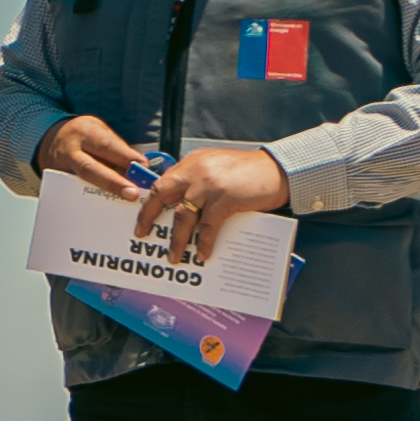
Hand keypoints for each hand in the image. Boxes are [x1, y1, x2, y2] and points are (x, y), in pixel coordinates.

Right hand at [35, 112, 148, 203]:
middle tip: (133, 194)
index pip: (106, 145)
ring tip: (123, 203)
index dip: (125, 157)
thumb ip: (117, 148)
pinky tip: (108, 208)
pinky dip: (92, 201)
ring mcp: (60, 168)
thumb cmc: (84, 136)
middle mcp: (70, 151)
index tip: (144, 167)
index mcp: (84, 132)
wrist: (50, 139)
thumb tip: (141, 167)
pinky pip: (75, 193)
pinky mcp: (58, 182)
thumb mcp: (99, 131)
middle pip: (90, 169)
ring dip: (104, 194)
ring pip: (81, 183)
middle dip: (113, 182)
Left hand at [129, 140, 287, 264]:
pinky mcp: (225, 199)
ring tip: (174, 257)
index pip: (162, 182)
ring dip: (176, 240)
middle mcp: (195, 172)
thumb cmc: (250, 172)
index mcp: (191, 163)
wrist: (279, 170)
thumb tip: (182, 204)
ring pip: (183, 216)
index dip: (149, 201)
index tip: (141, 217)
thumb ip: (197, 179)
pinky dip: (203, 243)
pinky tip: (202, 255)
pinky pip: (207, 226)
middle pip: (162, 195)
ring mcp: (209, 185)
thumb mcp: (216, 167)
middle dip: (148, 216)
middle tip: (142, 234)